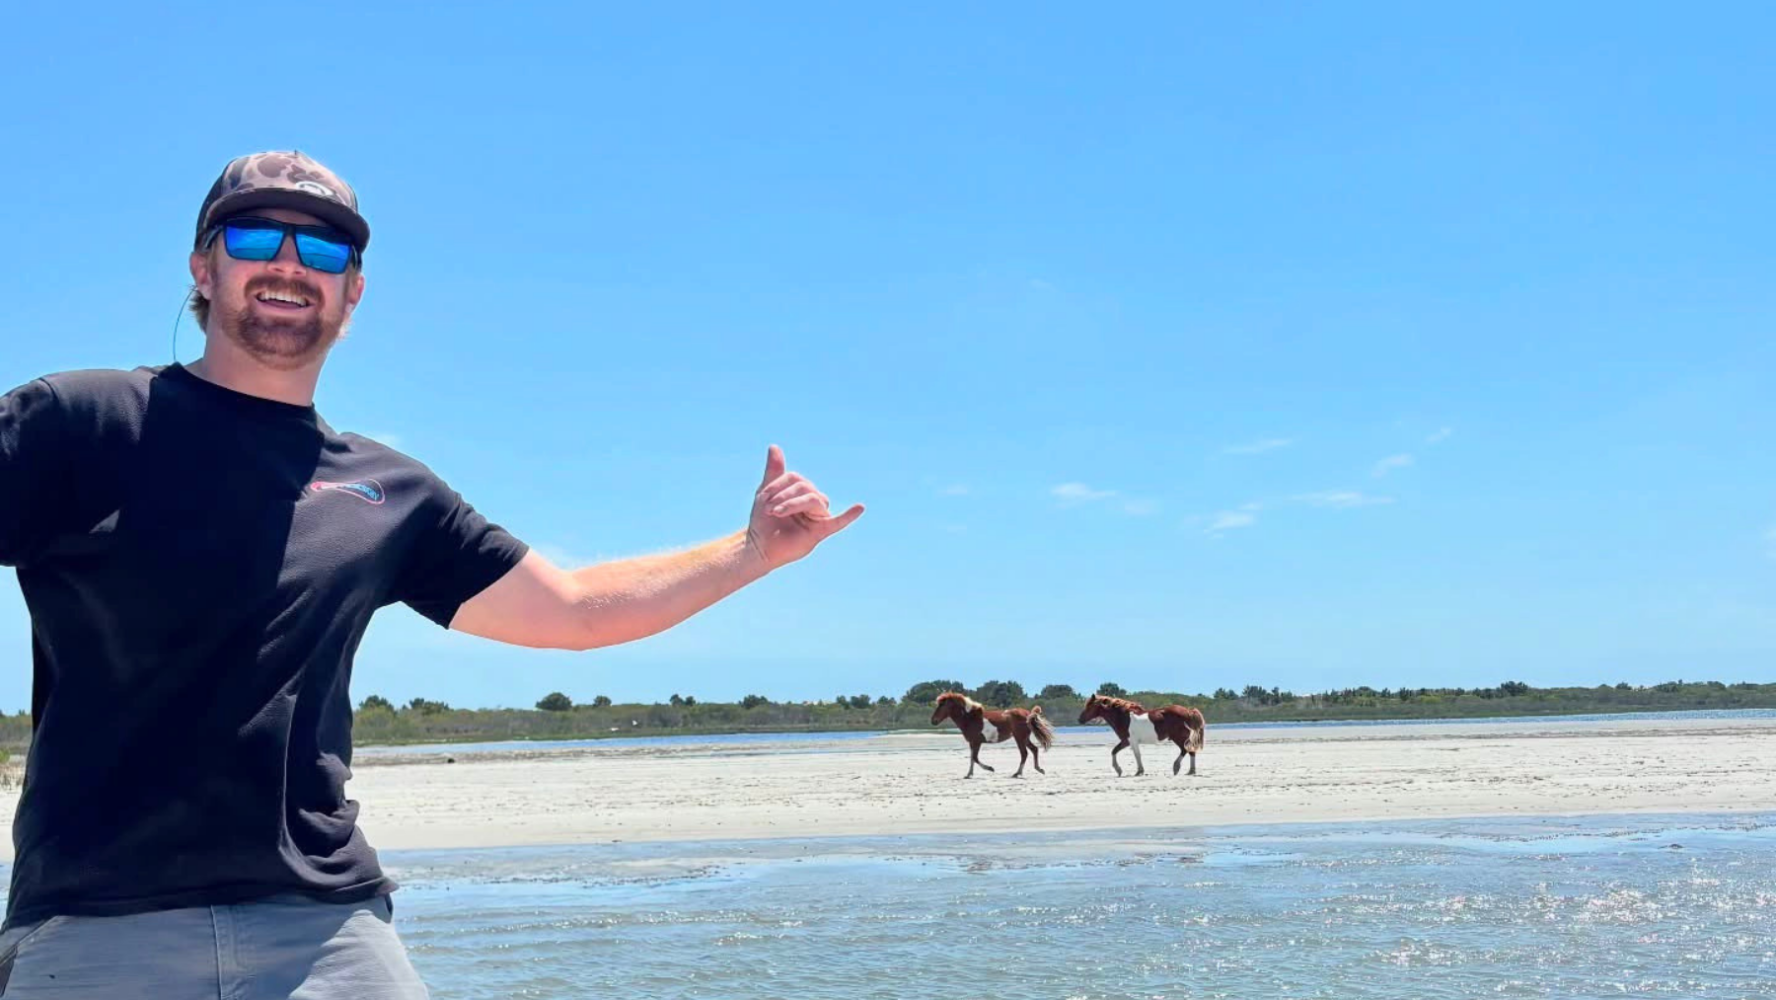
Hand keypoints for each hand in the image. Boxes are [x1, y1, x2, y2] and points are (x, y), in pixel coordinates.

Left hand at [746, 445, 863, 569]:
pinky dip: (849, 515)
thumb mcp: (766, 492)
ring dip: (792, 504)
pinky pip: (838, 522)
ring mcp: (818, 517)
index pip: (796, 479)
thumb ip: (774, 471)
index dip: (779, 485)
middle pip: (806, 488)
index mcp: (802, 492)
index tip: (762, 499)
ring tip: (776, 512)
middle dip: (784, 496)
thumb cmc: (763, 521)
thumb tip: (774, 446)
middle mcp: (813, 502)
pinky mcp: (820, 532)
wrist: (759, 546)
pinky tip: (859, 508)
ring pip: (814, 500)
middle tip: (768, 509)